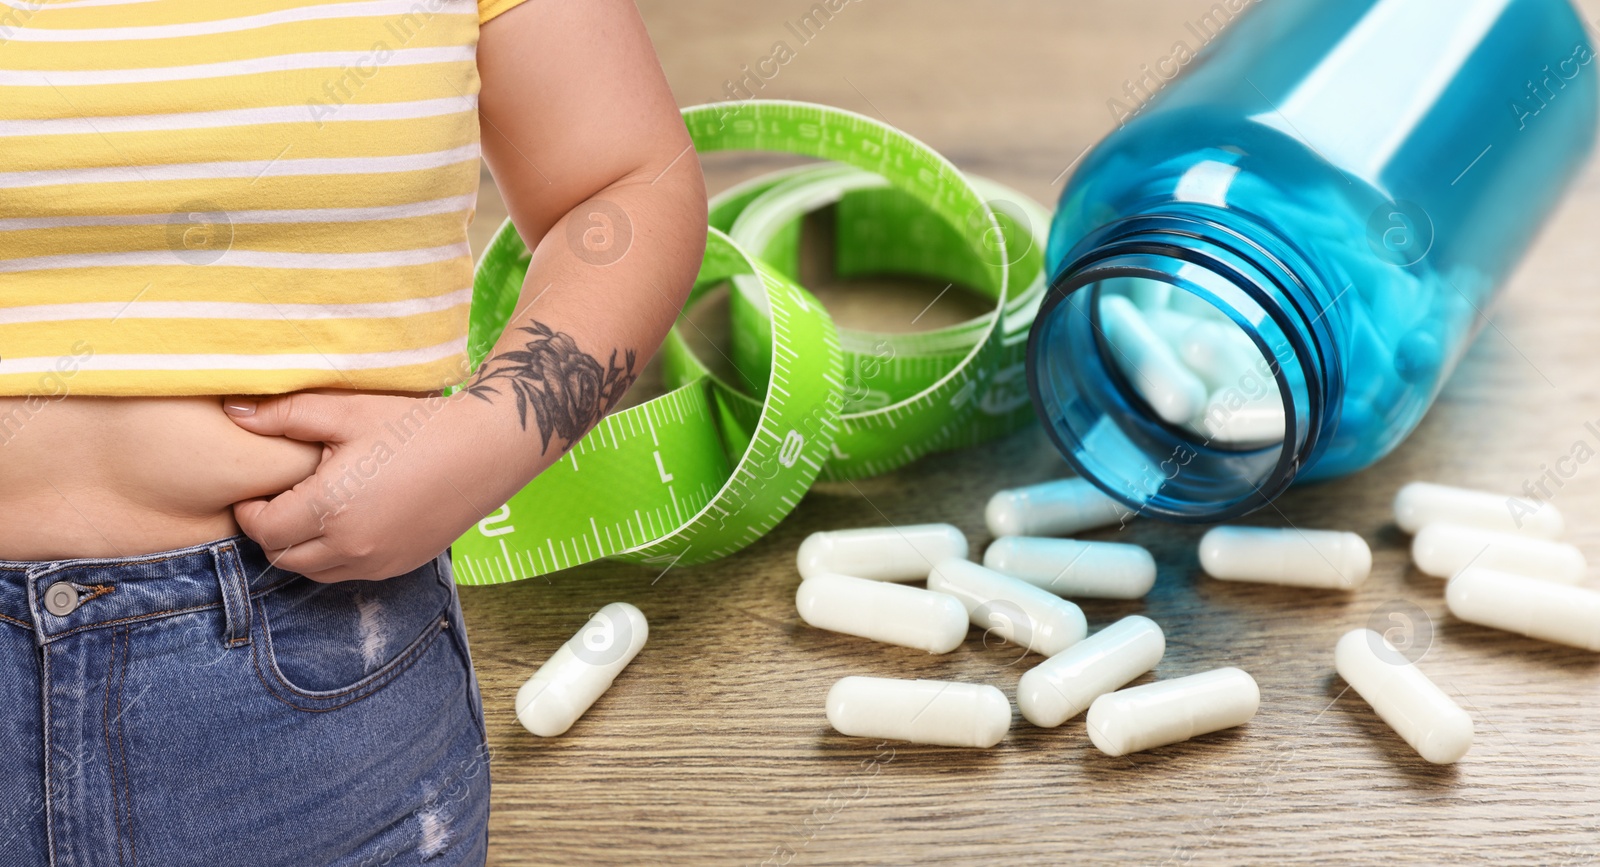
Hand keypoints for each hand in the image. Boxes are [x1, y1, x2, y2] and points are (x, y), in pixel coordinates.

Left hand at [222, 390, 517, 581]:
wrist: (485, 450)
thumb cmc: (416, 425)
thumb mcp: (347, 411)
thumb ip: (285, 414)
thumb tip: (233, 412)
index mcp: (329, 508)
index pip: (264, 530)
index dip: (249, 511)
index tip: (254, 490)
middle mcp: (350, 546)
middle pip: (283, 557)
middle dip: (272, 531)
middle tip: (278, 499)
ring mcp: (377, 562)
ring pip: (314, 571)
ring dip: (301, 548)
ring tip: (311, 510)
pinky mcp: (400, 566)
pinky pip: (348, 572)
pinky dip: (334, 555)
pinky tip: (347, 521)